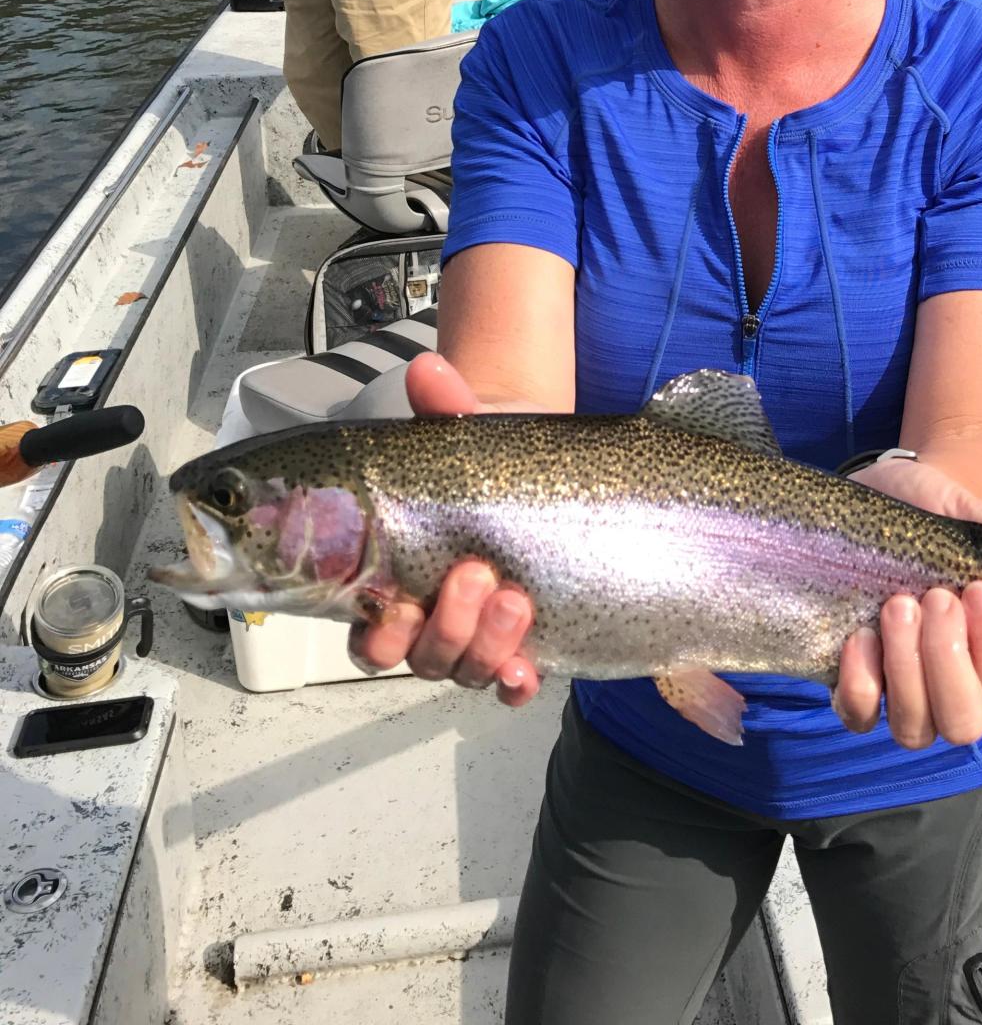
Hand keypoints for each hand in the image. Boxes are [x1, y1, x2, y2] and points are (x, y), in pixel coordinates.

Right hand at [347, 352, 540, 701]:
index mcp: (395, 581)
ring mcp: (477, 635)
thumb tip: (428, 369)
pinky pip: (511, 684)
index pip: (367, 634)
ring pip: (466, 670)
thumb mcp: (464, 433)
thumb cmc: (482, 460)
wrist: (541, 467)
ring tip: (515, 597)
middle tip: (473, 576)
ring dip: (486, 644)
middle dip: (446, 629)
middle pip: (419, 658)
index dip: (377, 636)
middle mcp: (431, 618)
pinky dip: (516, 684)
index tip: (395, 607)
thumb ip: (443, 408)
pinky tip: (529, 670)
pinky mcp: (523, 642)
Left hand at [833, 455, 981, 748]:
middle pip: (963, 724)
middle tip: (937, 598)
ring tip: (898, 605)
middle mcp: (954, 687)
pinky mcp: (856, 683)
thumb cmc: (934, 518)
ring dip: (906, 669)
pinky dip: (860, 683)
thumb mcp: (976, 519)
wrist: (875, 496)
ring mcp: (903, 693)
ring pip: (914, 727)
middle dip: (949, 663)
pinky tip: (861, 635)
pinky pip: (859, 715)